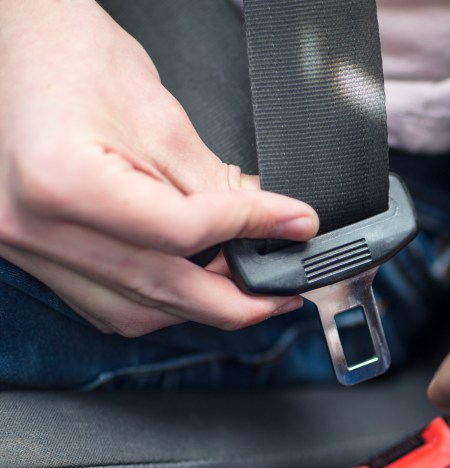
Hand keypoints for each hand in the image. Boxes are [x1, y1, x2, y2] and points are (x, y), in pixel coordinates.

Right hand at [0, 0, 318, 336]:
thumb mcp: (162, 119)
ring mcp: (26, 247)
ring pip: (132, 312)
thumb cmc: (76, 59)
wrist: (23, 45)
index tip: (294, 224)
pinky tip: (192, 288)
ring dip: (196, 309)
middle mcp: (34, 227)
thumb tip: (272, 225)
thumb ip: (218, 185)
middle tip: (283, 293)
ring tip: (246, 292)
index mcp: (63, 182)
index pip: (182, 232)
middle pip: (160, 289)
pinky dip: (155, 302)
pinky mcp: (32, 253)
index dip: (251, 230)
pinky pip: (104, 303)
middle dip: (235, 301)